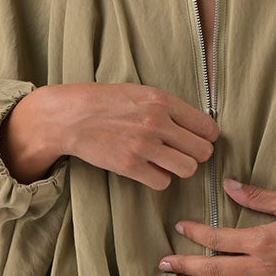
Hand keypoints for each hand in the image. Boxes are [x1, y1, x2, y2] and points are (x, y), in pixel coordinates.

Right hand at [40, 82, 218, 189]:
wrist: (69, 116)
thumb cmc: (104, 102)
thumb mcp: (140, 92)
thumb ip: (167, 107)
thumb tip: (195, 124)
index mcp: (162, 101)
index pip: (207, 127)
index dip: (206, 136)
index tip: (197, 139)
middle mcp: (157, 122)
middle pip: (203, 151)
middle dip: (196, 154)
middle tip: (182, 153)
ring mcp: (144, 146)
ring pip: (188, 169)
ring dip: (180, 168)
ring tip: (167, 162)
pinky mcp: (130, 166)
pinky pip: (163, 182)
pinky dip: (158, 179)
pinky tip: (148, 169)